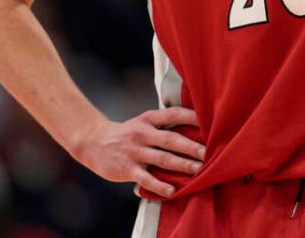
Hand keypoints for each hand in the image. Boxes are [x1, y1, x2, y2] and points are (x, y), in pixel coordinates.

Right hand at [72, 107, 204, 196]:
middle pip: (171, 139)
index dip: (192, 117)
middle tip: (209, 153)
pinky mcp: (127, 168)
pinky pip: (146, 178)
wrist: (94, 142)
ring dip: (182, 165)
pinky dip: (159, 185)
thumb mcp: (143, 123)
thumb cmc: (127, 134)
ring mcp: (135, 151)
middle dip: (192, 147)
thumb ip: (164, 126)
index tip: (211, 121)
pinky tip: (171, 191)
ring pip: (162, 159)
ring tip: (198, 171)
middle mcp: (143, 133)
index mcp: (149, 119)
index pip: (174, 114)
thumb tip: (195, 130)